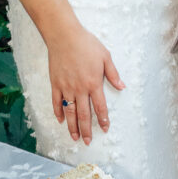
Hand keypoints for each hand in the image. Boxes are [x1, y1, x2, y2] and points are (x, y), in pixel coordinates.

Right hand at [47, 25, 123, 144]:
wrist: (64, 36)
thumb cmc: (86, 44)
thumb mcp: (105, 57)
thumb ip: (113, 74)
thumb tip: (122, 87)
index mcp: (94, 83)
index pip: (100, 107)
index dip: (103, 120)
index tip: (105, 129)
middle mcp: (80, 89)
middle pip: (84, 114)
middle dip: (86, 130)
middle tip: (88, 141)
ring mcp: (66, 87)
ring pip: (70, 112)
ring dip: (72, 126)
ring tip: (75, 137)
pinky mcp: (55, 84)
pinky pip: (56, 102)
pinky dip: (58, 113)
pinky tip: (61, 120)